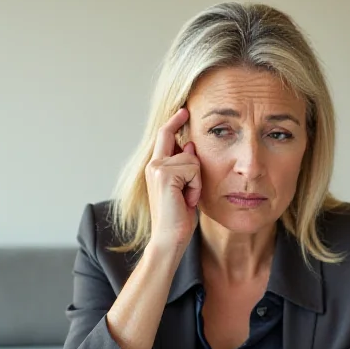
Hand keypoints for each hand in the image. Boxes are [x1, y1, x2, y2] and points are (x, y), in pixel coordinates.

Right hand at [145, 108, 201, 251]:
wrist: (169, 238)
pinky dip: (196, 187)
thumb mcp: (186, 188)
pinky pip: (194, 169)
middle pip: (178, 141)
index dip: (175, 121)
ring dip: (196, 182)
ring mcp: (156, 167)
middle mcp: (153, 164)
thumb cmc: (178, 218)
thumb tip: (191, 145)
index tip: (184, 110)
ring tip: (186, 199)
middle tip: (186, 192)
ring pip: (192, 159)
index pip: (165, 136)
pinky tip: (186, 201)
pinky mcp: (164, 174)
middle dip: (191, 160)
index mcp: (156, 167)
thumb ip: (185, 166)